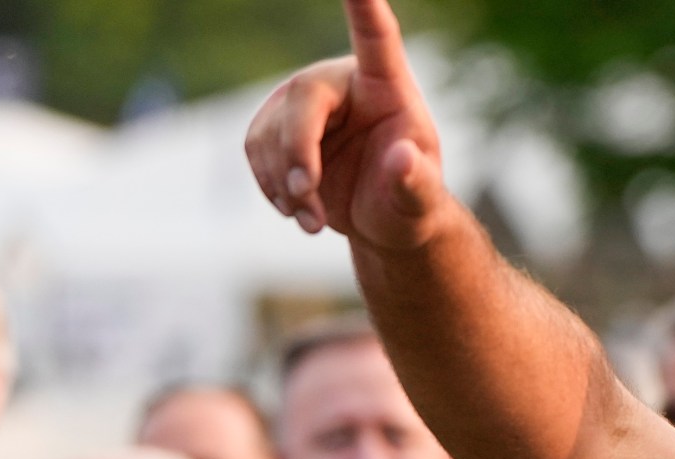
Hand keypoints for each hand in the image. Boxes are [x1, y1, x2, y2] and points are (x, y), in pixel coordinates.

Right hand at [244, 0, 451, 249]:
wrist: (381, 217)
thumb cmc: (408, 200)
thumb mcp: (419, 203)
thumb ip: (416, 184)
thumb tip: (404, 160)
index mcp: (387, 86)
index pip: (377, 38)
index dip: (365, 7)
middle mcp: (341, 82)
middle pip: (302, 100)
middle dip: (298, 155)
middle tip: (309, 201)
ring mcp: (303, 102)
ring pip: (270, 132)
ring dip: (285, 183)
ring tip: (314, 221)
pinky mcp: (275, 126)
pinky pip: (256, 151)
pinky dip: (271, 186)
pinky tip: (297, 209)